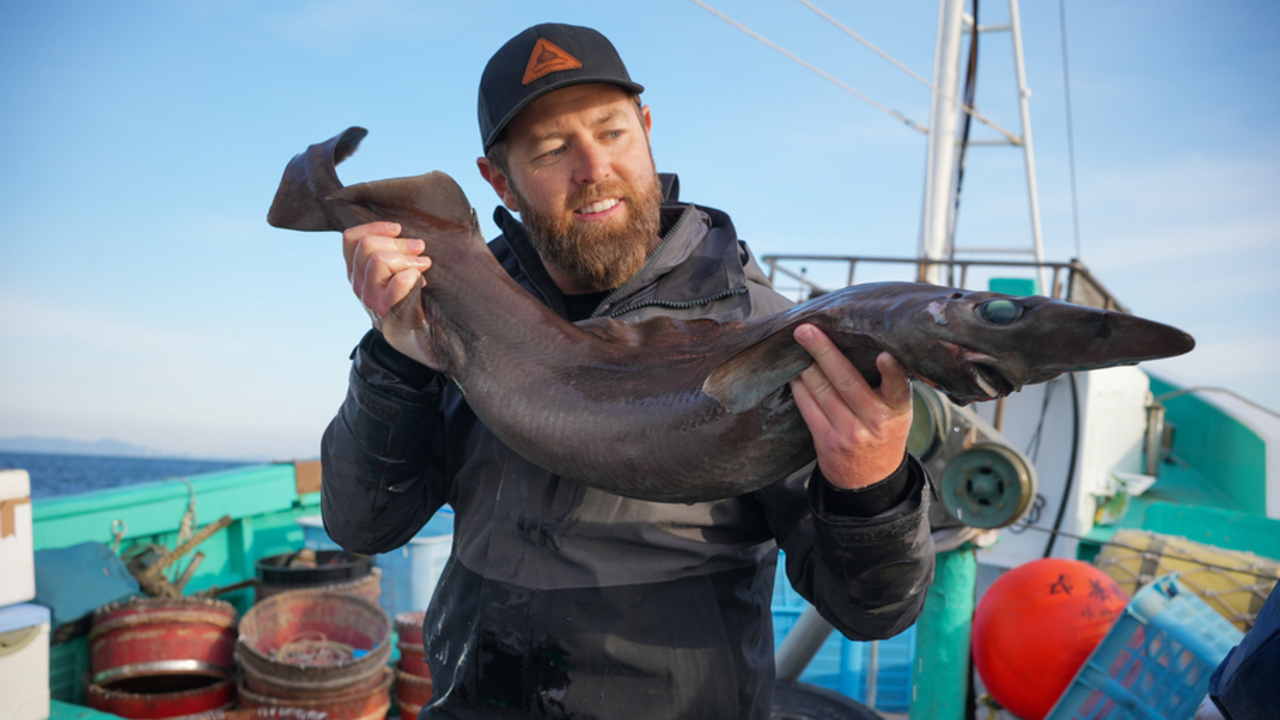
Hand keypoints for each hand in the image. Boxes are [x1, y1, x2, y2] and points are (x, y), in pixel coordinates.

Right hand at [342, 222, 431, 320]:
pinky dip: (413, 275)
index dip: (374, 227)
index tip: (397, 229)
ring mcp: (370, 296)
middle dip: (398, 242)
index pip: (351, 238)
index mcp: (355, 270)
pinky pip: (399, 282)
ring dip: (408, 257)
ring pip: (380, 259)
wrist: (408, 335)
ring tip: (424, 263)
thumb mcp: (387, 273)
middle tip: (419, 247)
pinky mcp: (387, 309)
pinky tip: (421, 280)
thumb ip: (388, 252)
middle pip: (367, 245)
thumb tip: (402, 230)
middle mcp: (358, 282)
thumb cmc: (403, 296)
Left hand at [788, 324, 912, 489]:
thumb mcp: (897, 410)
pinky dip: (799, 386)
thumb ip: (888, 384)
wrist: (871, 477)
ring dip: (806, 365)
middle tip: (805, 330)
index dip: (891, 371)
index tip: (885, 355)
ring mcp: (848, 432)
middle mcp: (874, 421)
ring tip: (797, 342)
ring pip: (821, 390)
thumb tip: (862, 342)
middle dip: (823, 352)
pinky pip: (807, 407)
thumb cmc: (884, 430)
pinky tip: (794, 371)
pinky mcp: (826, 440)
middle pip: (846, 381)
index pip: (897, 387)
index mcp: (896, 409)